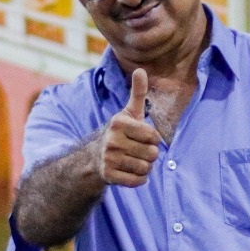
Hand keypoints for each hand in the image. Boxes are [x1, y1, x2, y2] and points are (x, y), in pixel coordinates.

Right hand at [96, 68, 162, 187]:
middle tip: (138, 151)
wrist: (95, 156)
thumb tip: (141, 69)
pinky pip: (138, 181)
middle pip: (152, 154)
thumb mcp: (129, 112)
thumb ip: (138, 92)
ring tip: (134, 160)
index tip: (143, 137)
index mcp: (119, 123)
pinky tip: (130, 171)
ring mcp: (109, 159)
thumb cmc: (120, 132)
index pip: (153, 136)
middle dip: (150, 154)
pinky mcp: (109, 176)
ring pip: (146, 168)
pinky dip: (139, 179)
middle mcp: (111, 140)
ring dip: (145, 166)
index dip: (153, 139)